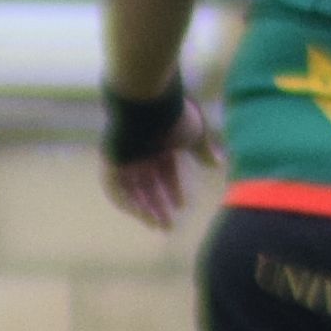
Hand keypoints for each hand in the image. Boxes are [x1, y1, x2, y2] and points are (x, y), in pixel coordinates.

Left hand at [101, 92, 216, 235]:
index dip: (173, 190)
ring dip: (144, 209)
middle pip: (147, 184)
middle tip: (167, 227)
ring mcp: (124, 155)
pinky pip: (115, 188)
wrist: (146, 103)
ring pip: (132, 189)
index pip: (165, 171)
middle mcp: (140, 150)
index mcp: (159, 143)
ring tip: (157, 226)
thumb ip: (204, 150)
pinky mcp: (111, 160)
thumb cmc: (173, 116)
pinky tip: (141, 215)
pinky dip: (127, 203)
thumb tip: (219, 163)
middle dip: (158, 206)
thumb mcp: (194, 134)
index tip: (181, 206)